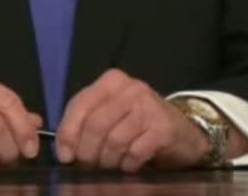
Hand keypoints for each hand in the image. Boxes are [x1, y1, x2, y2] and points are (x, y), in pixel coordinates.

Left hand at [56, 69, 207, 171]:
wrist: (183, 132)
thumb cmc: (138, 124)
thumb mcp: (110, 114)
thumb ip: (85, 123)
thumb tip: (64, 151)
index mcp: (111, 81)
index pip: (80, 105)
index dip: (68, 133)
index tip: (65, 156)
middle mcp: (131, 88)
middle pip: (96, 125)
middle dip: (87, 153)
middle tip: (88, 167)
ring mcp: (149, 106)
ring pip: (114, 141)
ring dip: (108, 161)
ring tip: (111, 167)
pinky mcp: (163, 128)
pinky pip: (134, 152)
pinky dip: (127, 165)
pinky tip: (129, 166)